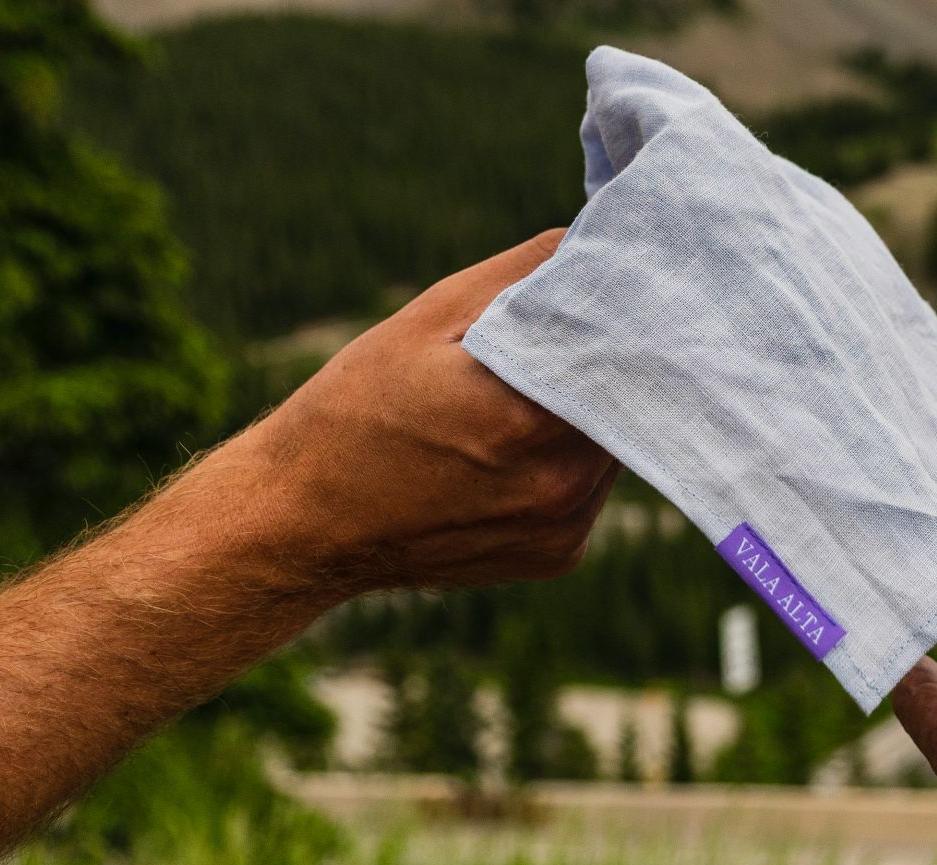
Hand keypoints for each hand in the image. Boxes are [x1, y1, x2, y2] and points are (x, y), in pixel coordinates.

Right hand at [222, 228, 617, 594]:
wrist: (307, 520)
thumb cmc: (357, 410)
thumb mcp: (429, 320)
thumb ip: (523, 274)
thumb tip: (595, 237)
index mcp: (528, 418)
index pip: (624, 349)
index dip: (624, 314)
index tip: (616, 287)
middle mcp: (560, 482)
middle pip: (629, 398)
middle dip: (608, 362)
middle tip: (574, 333)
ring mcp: (564, 526)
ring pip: (615, 443)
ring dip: (593, 412)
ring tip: (532, 394)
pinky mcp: (559, 555)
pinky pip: (591, 488)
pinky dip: (572, 459)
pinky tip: (517, 449)